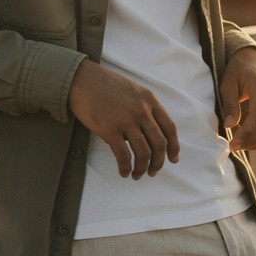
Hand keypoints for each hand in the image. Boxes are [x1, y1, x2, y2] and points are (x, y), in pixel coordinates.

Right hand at [67, 59, 179, 178]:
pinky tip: (124, 172)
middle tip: (153, 172)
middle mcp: (142, 111)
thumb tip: (148, 134)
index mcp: (150, 100)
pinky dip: (126, 167)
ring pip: (143, 153)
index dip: (174, 147)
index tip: (173, 159)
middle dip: (158, 162)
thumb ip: (144, 108)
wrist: (81, 80)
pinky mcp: (110, 130)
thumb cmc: (105, 85)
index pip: (169, 128)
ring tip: (138, 175)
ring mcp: (127, 121)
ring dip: (142, 168)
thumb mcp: (133, 91)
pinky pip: (124, 155)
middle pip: (159, 144)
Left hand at [220, 47, 255, 151]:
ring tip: (240, 145)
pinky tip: (248, 140)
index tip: (232, 144)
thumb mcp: (228, 84)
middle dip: (251, 141)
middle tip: (234, 147)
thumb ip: (230, 104)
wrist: (254, 61)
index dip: (246, 133)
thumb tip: (229, 125)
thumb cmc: (238, 72)